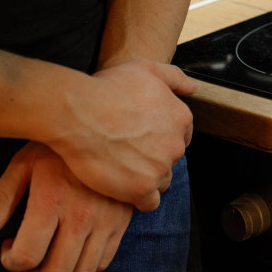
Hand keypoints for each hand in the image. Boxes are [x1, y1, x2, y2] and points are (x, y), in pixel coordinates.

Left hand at [0, 142, 133, 271]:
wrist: (108, 127)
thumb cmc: (56, 147)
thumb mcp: (22, 164)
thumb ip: (0, 200)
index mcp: (52, 201)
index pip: (27, 257)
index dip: (10, 261)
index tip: (9, 245)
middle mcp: (83, 215)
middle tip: (29, 257)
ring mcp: (107, 221)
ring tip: (51, 253)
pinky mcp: (123, 222)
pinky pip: (103, 262)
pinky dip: (84, 264)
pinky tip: (74, 245)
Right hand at [46, 59, 195, 210]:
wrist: (76, 113)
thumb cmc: (106, 88)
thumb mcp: (146, 69)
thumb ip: (175, 78)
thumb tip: (194, 88)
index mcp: (181, 118)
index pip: (180, 136)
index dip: (160, 138)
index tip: (140, 139)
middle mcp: (176, 144)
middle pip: (170, 159)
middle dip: (153, 158)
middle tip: (127, 154)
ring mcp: (160, 168)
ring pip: (161, 181)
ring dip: (146, 178)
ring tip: (121, 171)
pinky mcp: (140, 189)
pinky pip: (149, 202)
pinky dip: (139, 198)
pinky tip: (122, 189)